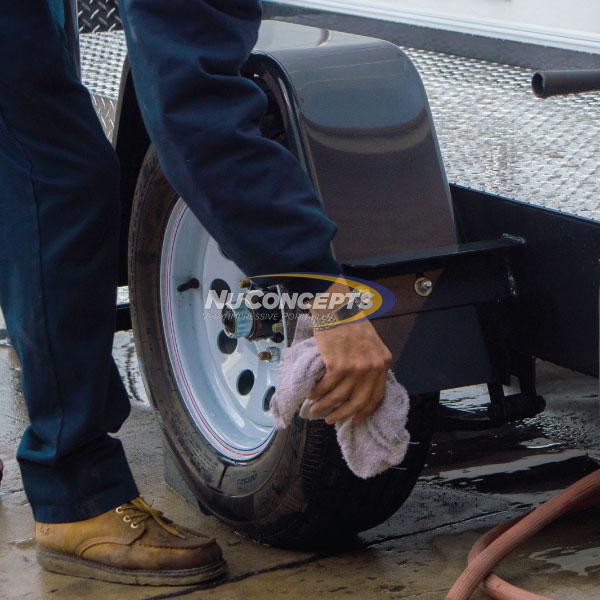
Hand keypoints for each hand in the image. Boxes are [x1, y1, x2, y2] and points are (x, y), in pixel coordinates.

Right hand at [307, 284, 391, 424]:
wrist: (337, 306)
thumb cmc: (350, 321)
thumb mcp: (370, 342)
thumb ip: (369, 363)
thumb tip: (358, 387)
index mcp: (383, 362)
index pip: (377, 395)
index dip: (365, 411)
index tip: (355, 419)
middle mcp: (372, 366)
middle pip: (358, 401)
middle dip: (343, 414)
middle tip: (332, 419)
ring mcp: (356, 366)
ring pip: (340, 396)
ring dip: (325, 406)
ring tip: (315, 409)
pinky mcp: (338, 363)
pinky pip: (327, 386)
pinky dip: (317, 393)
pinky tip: (311, 394)